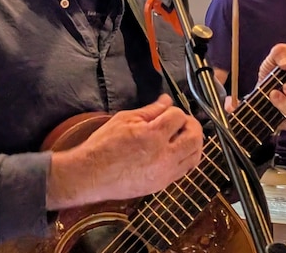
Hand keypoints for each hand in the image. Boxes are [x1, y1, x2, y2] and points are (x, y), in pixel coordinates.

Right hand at [47, 95, 202, 208]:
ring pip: (194, 156)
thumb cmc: (103, 146)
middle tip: (182, 122)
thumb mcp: (124, 119)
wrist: (91, 175)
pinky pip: (184, 170)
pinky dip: (186, 158)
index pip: (179, 117)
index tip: (168, 111)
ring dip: (193, 143)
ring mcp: (165, 173)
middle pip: (194, 137)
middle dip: (192, 125)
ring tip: (183, 136)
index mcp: (153, 135)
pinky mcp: (161, 185)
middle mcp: (164, 156)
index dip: (175, 110)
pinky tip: (176, 152)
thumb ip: (150, 110)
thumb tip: (166, 100)